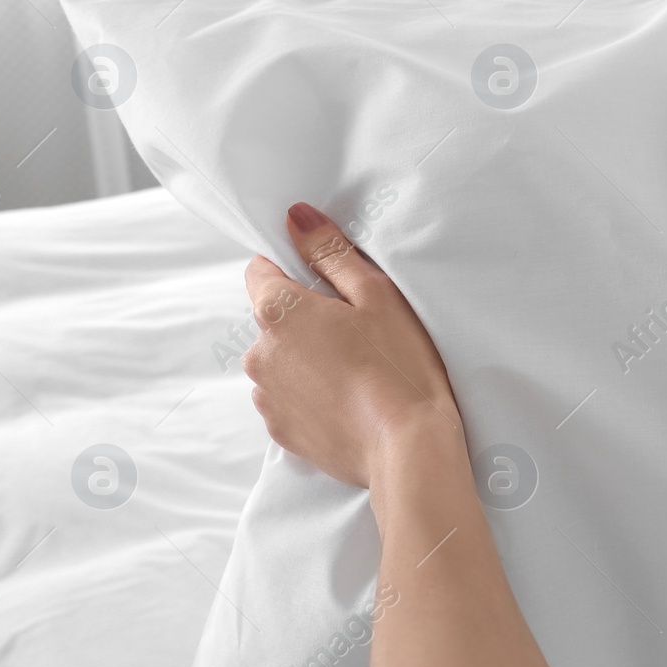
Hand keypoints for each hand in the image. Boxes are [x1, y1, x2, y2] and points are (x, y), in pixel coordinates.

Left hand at [242, 203, 464, 491]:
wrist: (407, 449)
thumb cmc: (399, 366)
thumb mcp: (376, 294)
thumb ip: (330, 251)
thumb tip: (296, 217)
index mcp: (277, 311)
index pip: (260, 269)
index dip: (295, 269)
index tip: (331, 284)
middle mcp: (259, 353)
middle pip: (272, 317)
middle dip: (307, 317)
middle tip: (358, 330)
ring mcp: (266, 396)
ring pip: (281, 358)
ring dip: (307, 357)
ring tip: (357, 370)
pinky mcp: (281, 431)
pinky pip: (288, 397)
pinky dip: (312, 393)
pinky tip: (350, 399)